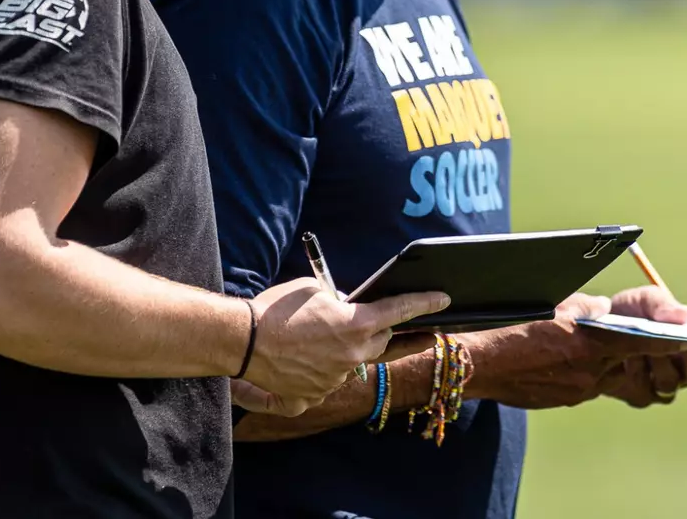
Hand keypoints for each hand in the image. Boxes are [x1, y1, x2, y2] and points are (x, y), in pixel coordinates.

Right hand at [235, 280, 447, 416]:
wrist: (243, 340)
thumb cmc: (277, 308)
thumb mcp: (313, 290)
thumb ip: (338, 301)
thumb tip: (345, 308)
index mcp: (356, 324)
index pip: (400, 311)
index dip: (425, 304)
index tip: (444, 300)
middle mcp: (353, 355)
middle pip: (383, 342)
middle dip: (383, 332)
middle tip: (381, 325)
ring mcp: (335, 379)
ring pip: (355, 363)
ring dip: (347, 351)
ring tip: (317, 339)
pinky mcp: (315, 395)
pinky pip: (328, 382)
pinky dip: (320, 371)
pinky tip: (300, 361)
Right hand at [461, 293, 641, 409]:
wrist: (476, 365)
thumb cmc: (510, 327)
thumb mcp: (552, 306)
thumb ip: (586, 308)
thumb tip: (604, 311)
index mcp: (588, 345)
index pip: (640, 341)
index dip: (666, 339)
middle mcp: (588, 374)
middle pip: (621, 359)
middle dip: (622, 346)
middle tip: (612, 331)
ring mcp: (575, 391)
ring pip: (601, 372)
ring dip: (597, 358)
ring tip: (574, 342)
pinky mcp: (561, 399)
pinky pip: (581, 383)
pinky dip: (578, 369)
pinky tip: (556, 358)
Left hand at [598, 286, 686, 407]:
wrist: (593, 333)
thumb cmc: (626, 314)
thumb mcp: (642, 301)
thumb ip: (661, 305)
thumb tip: (686, 316)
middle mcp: (684, 365)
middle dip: (682, 355)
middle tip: (665, 340)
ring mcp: (665, 383)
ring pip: (672, 383)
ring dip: (653, 364)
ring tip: (636, 348)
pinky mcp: (643, 396)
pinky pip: (647, 393)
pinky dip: (635, 376)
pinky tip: (624, 361)